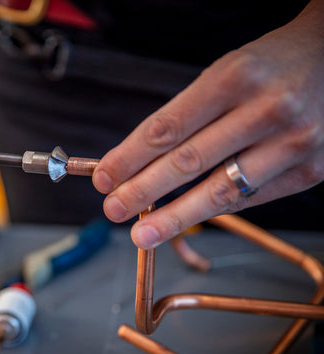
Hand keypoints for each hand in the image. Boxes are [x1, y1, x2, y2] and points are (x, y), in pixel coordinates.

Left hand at [92, 1, 323, 248]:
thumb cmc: (271, 66)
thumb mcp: (225, 72)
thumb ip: (187, 115)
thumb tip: (139, 161)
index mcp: (234, 77)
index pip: (167, 128)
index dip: (129, 158)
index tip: (104, 178)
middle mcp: (266, 110)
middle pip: (187, 162)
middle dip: (142, 191)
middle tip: (113, 209)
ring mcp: (293, 142)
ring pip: (220, 191)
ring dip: (174, 217)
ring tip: (142, 233)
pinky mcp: (313, 169)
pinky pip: (251, 199)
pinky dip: (215, 211)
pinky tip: (188, 218)